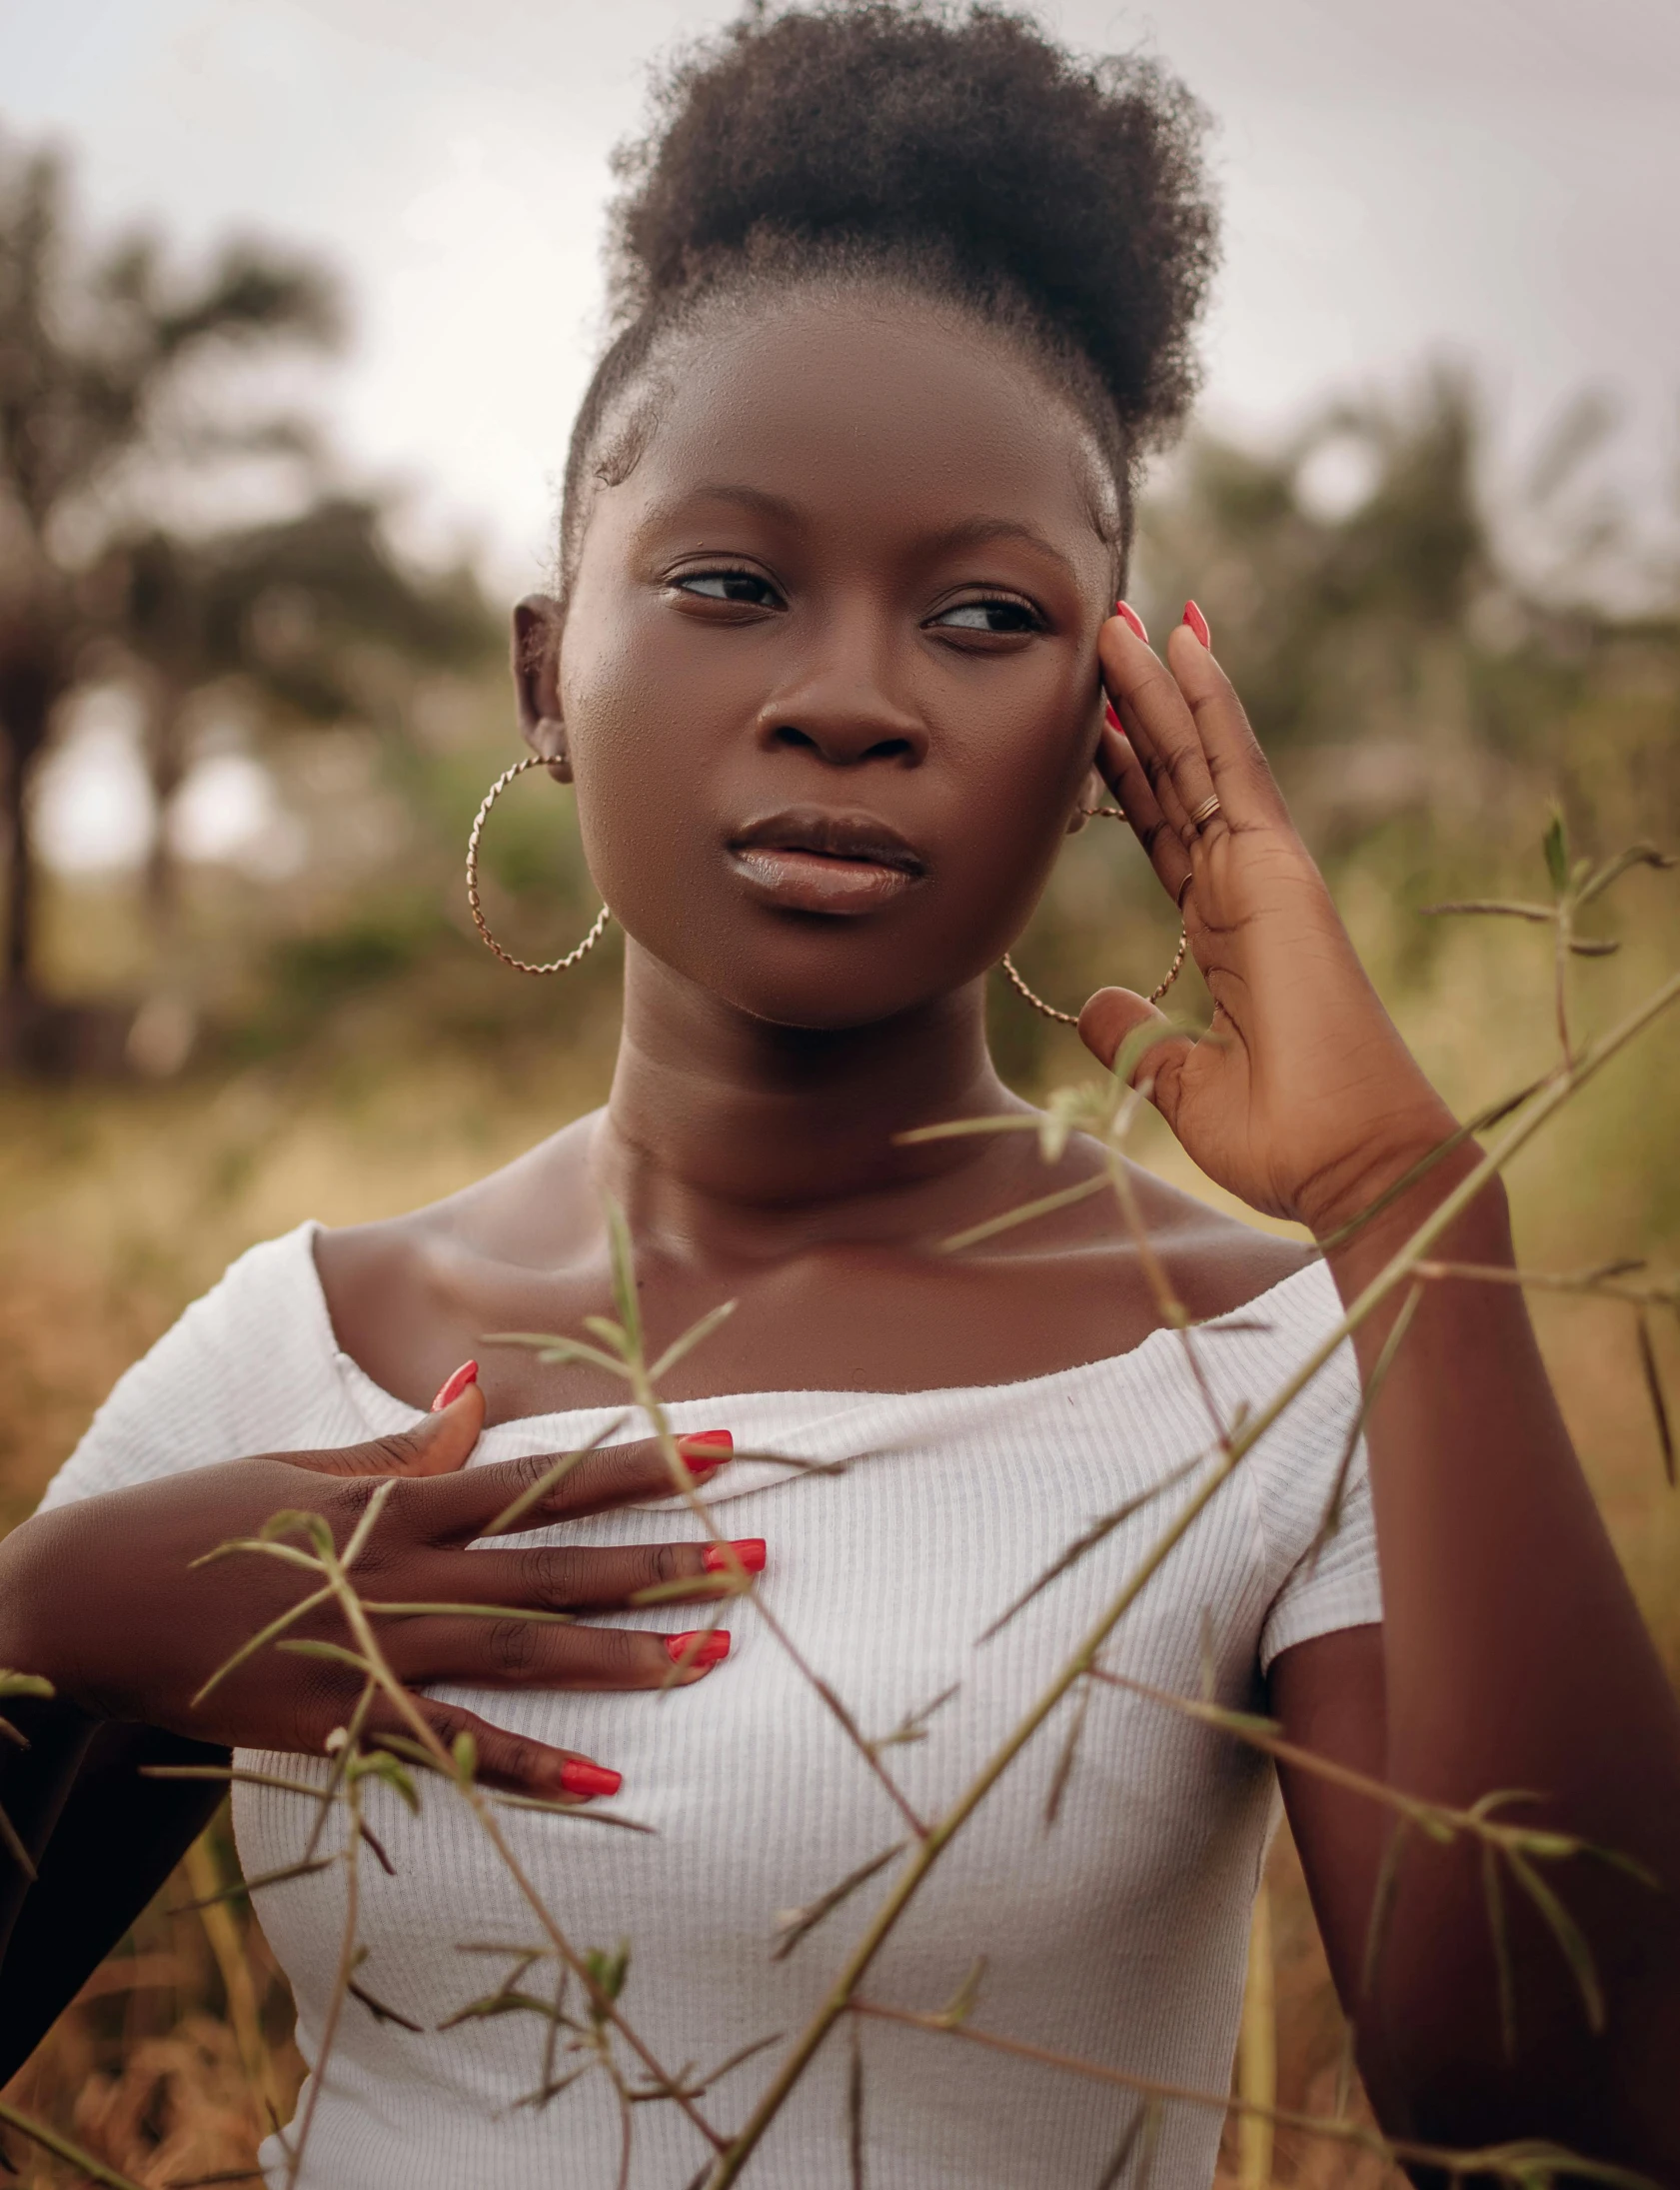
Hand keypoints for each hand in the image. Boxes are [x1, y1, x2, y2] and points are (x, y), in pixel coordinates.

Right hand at [0, 1392, 745, 1798]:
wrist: (82, 1601)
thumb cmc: (197, 1523)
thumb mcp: (305, 1462)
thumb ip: (408, 1443)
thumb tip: (484, 1385)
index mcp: (396, 1501)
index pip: (541, 1476)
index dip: (637, 1464)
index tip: (721, 1449)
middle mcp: (401, 1571)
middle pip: (555, 1564)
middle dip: (663, 1558)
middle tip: (761, 1557)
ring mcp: (373, 1649)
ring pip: (525, 1651)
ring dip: (626, 1656)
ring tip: (717, 1652)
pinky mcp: (338, 1721)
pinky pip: (452, 1748)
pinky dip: (529, 1765)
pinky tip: (608, 1781)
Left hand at [1081, 608, 1459, 1236]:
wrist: (1352, 1165)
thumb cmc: (1285, 1141)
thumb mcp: (1178, 1083)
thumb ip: (1135, 1037)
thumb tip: (1095, 1002)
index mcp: (1224, 937)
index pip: (1163, 832)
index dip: (1127, 774)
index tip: (1092, 721)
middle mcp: (1245, 893)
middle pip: (1178, 779)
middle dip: (1139, 707)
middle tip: (1103, 634)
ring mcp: (1266, 877)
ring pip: (1201, 759)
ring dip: (1161, 686)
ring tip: (1125, 617)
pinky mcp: (1281, 874)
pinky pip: (1237, 772)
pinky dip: (1210, 705)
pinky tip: (1185, 645)